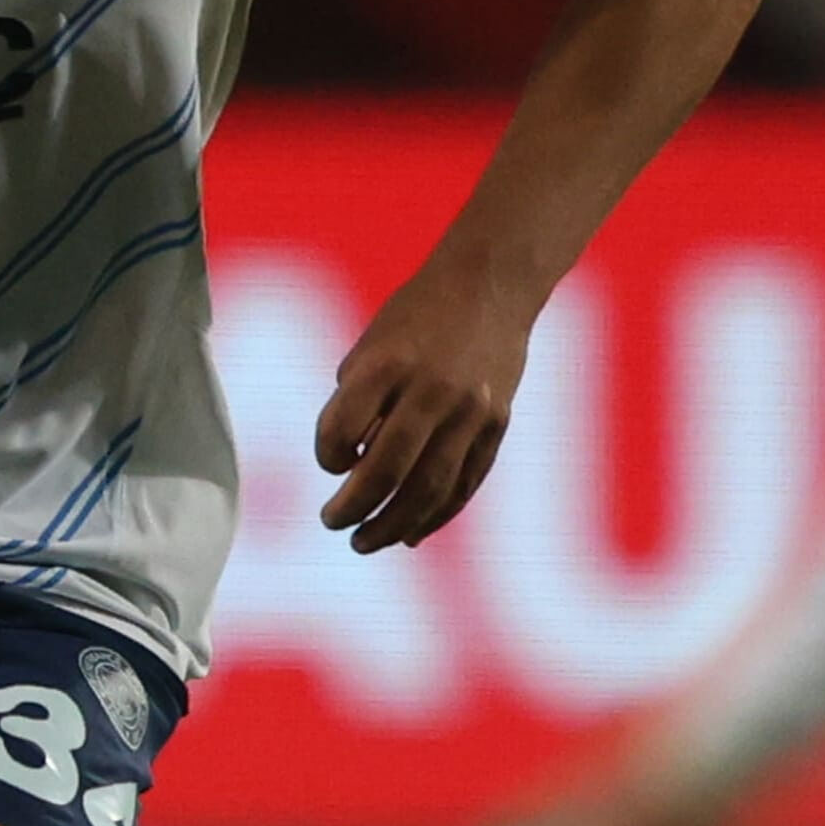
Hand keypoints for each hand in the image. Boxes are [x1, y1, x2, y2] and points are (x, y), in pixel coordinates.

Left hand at [313, 257, 531, 550]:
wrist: (491, 283)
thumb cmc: (416, 317)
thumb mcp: (372, 346)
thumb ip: (356, 403)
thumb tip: (349, 468)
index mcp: (389, 364)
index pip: (343, 431)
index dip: (327, 456)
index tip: (331, 461)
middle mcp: (432, 389)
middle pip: (388, 470)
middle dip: (354, 507)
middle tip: (332, 522)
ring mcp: (471, 410)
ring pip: (430, 488)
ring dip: (392, 525)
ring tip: (364, 542)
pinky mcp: (497, 424)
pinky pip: (465, 483)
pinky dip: (436, 515)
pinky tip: (410, 534)